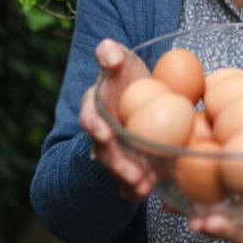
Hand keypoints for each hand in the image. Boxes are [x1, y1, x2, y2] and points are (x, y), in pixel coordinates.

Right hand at [78, 39, 154, 199]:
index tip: (106, 134)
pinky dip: (138, 188)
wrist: (144, 93)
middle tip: (133, 174)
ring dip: (130, 181)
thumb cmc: (128, 74)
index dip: (95, 127)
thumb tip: (110, 57)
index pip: (89, 118)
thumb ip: (110, 53)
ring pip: (118, 170)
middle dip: (116, 165)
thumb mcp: (121, 58)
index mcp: (95, 108)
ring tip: (145, 187)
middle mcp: (102, 133)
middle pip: (104, 152)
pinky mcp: (130, 163)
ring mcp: (115, 151)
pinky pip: (131, 181)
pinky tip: (153, 190)